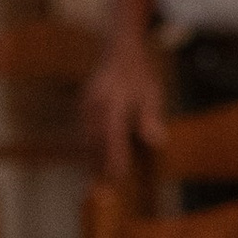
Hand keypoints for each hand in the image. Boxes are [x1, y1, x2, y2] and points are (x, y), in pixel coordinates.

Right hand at [82, 40, 166, 179]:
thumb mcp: (152, 91)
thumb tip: (157, 142)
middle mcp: (95, 103)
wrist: (118, 48)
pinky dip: (87, 148)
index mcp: (113, 99)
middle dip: (99, 165)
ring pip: (85, 138)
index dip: (115, 157)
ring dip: (90, 159)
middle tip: (106, 189)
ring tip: (96, 182)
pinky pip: (82, 132)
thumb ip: (151, 118)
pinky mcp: (81, 107)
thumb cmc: (139, 72)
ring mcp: (85, 105)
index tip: (119, 176)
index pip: (112, 135)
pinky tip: (92, 163)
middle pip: (94, 141)